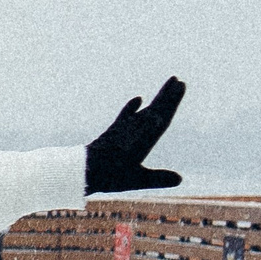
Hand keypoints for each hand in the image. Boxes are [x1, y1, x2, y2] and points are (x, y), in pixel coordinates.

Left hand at [84, 77, 184, 193]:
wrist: (81, 170)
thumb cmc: (109, 177)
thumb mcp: (136, 179)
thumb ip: (157, 178)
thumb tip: (180, 179)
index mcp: (143, 138)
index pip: (162, 116)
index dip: (172, 102)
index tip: (180, 86)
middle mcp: (134, 129)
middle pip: (154, 109)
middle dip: (166, 96)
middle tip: (177, 80)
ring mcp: (123, 129)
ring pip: (143, 110)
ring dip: (155, 99)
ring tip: (167, 86)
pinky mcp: (112, 132)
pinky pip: (125, 116)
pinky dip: (132, 108)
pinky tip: (138, 99)